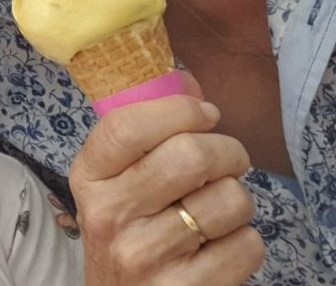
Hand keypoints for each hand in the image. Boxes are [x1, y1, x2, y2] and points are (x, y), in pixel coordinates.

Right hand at [69, 93, 264, 284]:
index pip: (127, 126)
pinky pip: (247, 244)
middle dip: (228, 150)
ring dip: (237, 199)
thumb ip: (147, 131)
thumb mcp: (115, 183)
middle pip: (191, 155)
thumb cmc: (127, 232)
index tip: (205, 113)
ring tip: (217, 209)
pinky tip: (220, 246)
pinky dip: (245, 241)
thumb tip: (188, 78)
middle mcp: (109, 215)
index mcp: (88, 178)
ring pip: (229, 199)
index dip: (178, 109)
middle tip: (229, 159)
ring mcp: (145, 256)